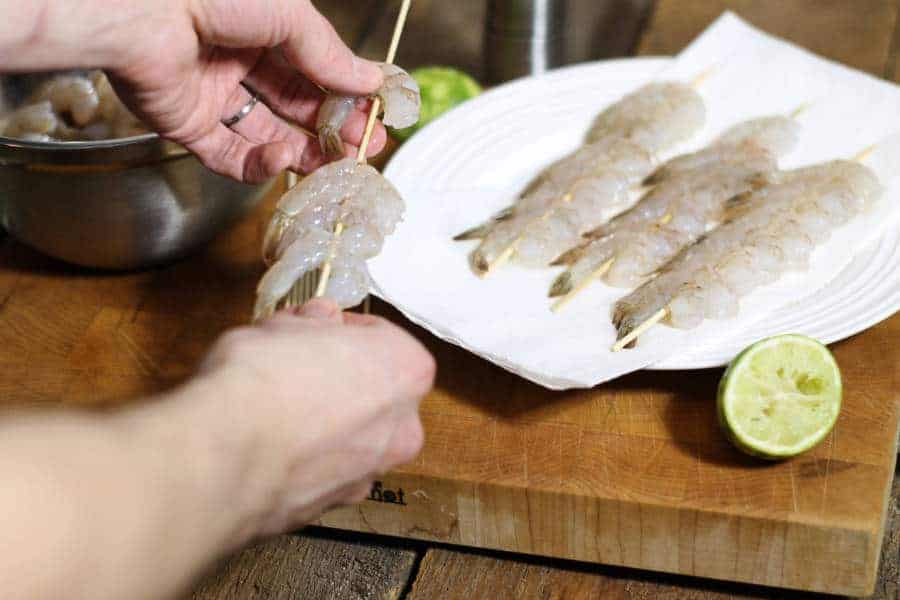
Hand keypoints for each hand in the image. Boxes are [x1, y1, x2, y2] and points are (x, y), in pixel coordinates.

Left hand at [3, 0, 387, 181]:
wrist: (142, 7)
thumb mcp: (290, 17)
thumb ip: (329, 56)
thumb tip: (371, 83)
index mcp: (261, 27)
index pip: (313, 69)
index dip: (345, 95)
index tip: (376, 117)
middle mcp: (236, 61)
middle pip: (293, 105)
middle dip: (332, 128)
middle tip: (365, 149)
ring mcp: (210, 95)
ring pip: (265, 134)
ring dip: (303, 151)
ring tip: (336, 164)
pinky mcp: (185, 125)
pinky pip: (228, 153)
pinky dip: (258, 163)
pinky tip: (284, 158)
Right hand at [195, 299, 434, 537]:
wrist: (225, 455)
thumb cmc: (261, 380)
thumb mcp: (284, 325)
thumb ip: (314, 323)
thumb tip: (319, 320)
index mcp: (406, 369)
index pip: (382, 338)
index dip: (342, 330)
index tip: (316, 330)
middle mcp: (402, 426)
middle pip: (374, 392)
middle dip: (338, 379)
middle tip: (294, 367)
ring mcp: (371, 471)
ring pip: (352, 437)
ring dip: (324, 423)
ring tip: (275, 409)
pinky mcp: (335, 505)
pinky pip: (326, 472)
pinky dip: (306, 461)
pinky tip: (271, 446)